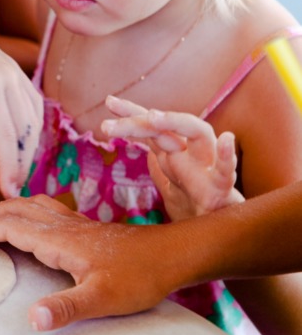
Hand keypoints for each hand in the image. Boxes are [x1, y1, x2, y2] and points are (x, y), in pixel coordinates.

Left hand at [0, 2, 42, 195]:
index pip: (6, 133)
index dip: (8, 165)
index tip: (6, 190)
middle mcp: (8, 76)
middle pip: (25, 129)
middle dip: (21, 163)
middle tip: (10, 190)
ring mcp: (14, 72)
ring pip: (34, 118)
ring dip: (29, 148)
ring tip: (15, 173)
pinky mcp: (13, 71)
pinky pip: (32, 104)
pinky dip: (30, 128)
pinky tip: (20, 144)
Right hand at [0, 195, 177, 330]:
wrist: (171, 255)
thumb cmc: (139, 276)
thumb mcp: (101, 298)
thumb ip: (64, 308)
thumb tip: (30, 319)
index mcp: (58, 240)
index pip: (11, 226)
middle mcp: (62, 226)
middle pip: (15, 210)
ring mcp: (74, 223)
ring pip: (30, 206)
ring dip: (5, 209)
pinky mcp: (85, 227)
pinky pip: (45, 209)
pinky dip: (26, 210)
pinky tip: (32, 219)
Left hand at [102, 96, 243, 220]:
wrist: (221, 233)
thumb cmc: (198, 207)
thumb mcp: (171, 189)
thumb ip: (160, 170)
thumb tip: (148, 154)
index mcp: (176, 154)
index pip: (152, 128)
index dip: (131, 114)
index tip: (109, 101)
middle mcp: (190, 153)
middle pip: (165, 127)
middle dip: (137, 121)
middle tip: (107, 125)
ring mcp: (207, 167)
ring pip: (199, 133)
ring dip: (177, 122)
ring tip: (153, 116)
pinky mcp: (223, 189)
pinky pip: (227, 171)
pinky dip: (227, 157)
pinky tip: (227, 139)